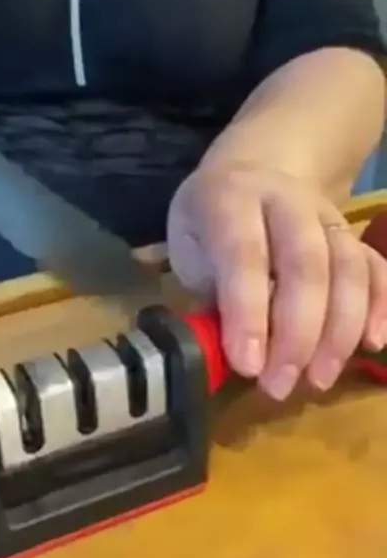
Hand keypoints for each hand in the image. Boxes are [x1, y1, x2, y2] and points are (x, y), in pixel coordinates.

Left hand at [167, 164, 386, 399]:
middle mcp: (286, 200)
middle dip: (296, 333)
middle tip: (279, 384)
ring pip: (348, 268)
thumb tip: (234, 351)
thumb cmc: (210, 225)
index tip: (248, 366)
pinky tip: (372, 345)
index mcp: (231, 198)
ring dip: (338, 331)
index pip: (245, 254)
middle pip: (305, 263)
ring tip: (318, 379)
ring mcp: (327, 214)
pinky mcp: (354, 234)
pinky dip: (381, 307)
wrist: (252, 173)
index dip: (248, 312)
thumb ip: (210, 292)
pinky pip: (377, 268)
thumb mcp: (189, 249)